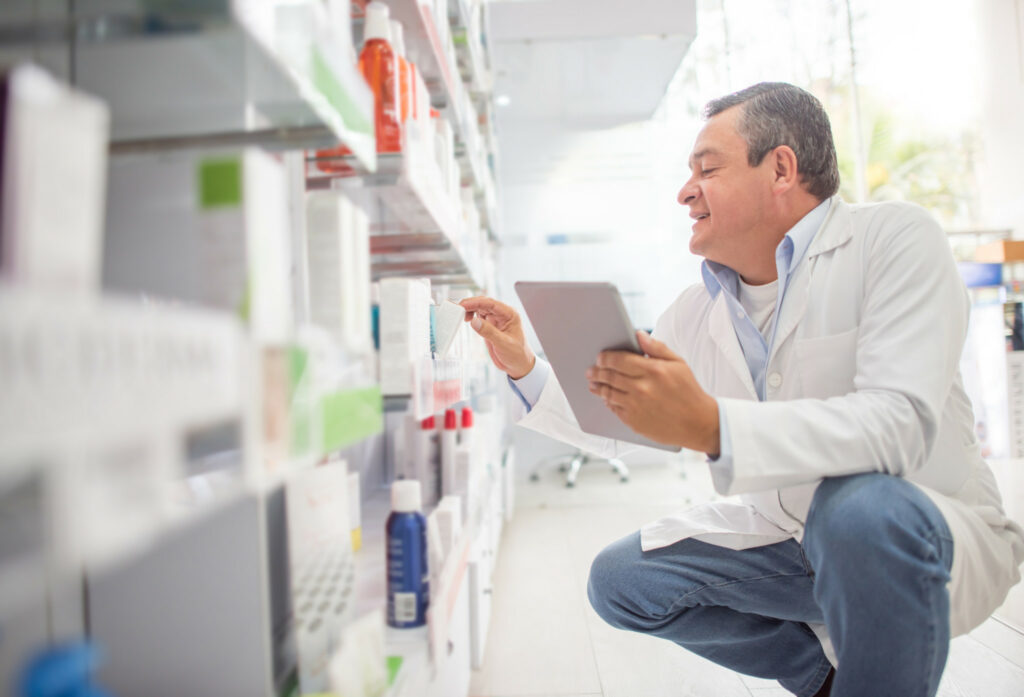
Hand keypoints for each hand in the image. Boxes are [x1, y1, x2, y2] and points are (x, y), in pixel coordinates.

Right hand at [460, 296, 536, 378]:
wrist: (518, 365)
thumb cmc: (517, 354)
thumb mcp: (503, 344)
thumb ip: (489, 332)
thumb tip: (474, 321)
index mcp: (510, 314)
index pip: (491, 303)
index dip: (476, 302)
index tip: (463, 305)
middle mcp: (503, 314)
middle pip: (484, 303)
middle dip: (470, 304)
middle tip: (457, 309)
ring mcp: (496, 319)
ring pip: (480, 308)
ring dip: (469, 309)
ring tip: (460, 315)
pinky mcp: (490, 326)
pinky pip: (479, 317)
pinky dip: (471, 316)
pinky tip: (466, 320)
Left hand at [587, 331, 719, 454]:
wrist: (698, 423)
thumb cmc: (688, 391)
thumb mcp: (678, 364)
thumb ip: (657, 348)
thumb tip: (638, 334)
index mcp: (653, 371)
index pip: (619, 360)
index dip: (605, 357)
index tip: (600, 356)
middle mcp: (642, 388)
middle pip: (610, 376)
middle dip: (597, 371)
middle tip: (591, 370)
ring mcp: (636, 406)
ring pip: (608, 393)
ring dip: (598, 387)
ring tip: (593, 383)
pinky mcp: (634, 422)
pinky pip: (614, 408)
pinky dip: (608, 401)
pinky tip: (606, 398)